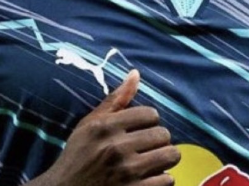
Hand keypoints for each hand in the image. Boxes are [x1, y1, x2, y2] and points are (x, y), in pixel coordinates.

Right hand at [32, 69, 180, 185]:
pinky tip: (151, 177)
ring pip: (169, 156)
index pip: (150, 114)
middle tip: (148, 145)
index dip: (150, 120)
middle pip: (163, 134)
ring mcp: (126, 173)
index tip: (142, 128)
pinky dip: (163, 179)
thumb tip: (135, 73)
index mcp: (105, 127)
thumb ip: (115, 100)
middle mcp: (116, 148)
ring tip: (154, 159)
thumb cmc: (78, 156)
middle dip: (158, 139)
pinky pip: (167, 180)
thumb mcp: (90, 124)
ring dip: (165, 158)